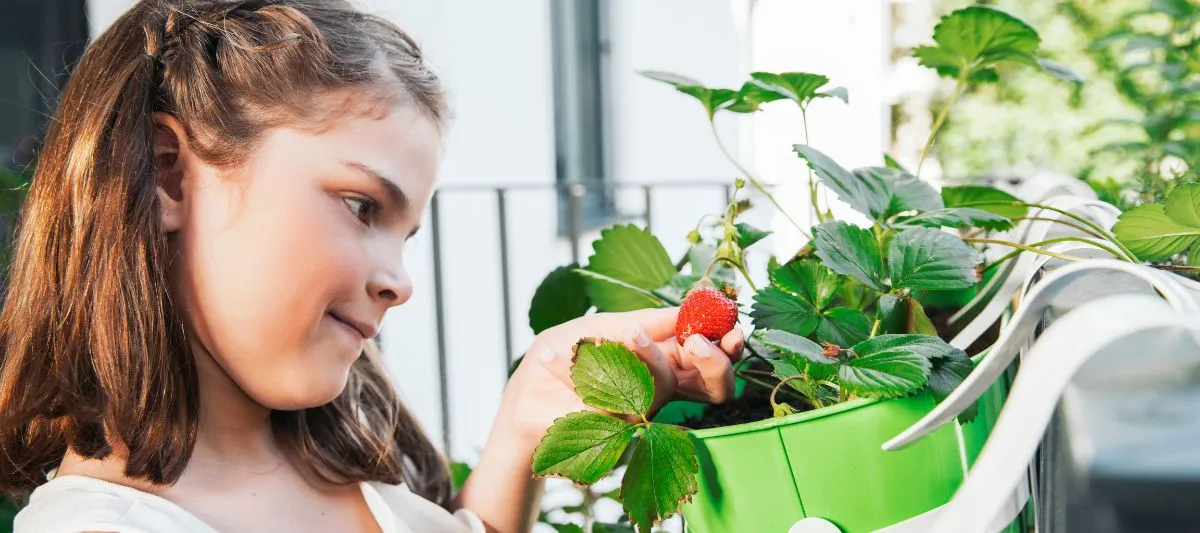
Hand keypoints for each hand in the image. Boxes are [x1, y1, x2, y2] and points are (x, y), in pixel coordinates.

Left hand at [496, 307, 744, 447]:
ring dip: (649, 356)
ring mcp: (639, 410)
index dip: (728, 347)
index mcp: (668, 360)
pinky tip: (549, 356)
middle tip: (695, 341)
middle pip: (714, 386)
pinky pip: (605, 398)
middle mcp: (662, 388)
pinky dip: (571, 370)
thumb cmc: (568, 351)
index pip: (712, 360)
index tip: (732, 329)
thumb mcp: (606, 325)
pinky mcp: (607, 428)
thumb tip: (688, 309)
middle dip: (713, 363)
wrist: (528, 391)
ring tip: (630, 333)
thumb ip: (648, 320)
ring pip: (663, 388)